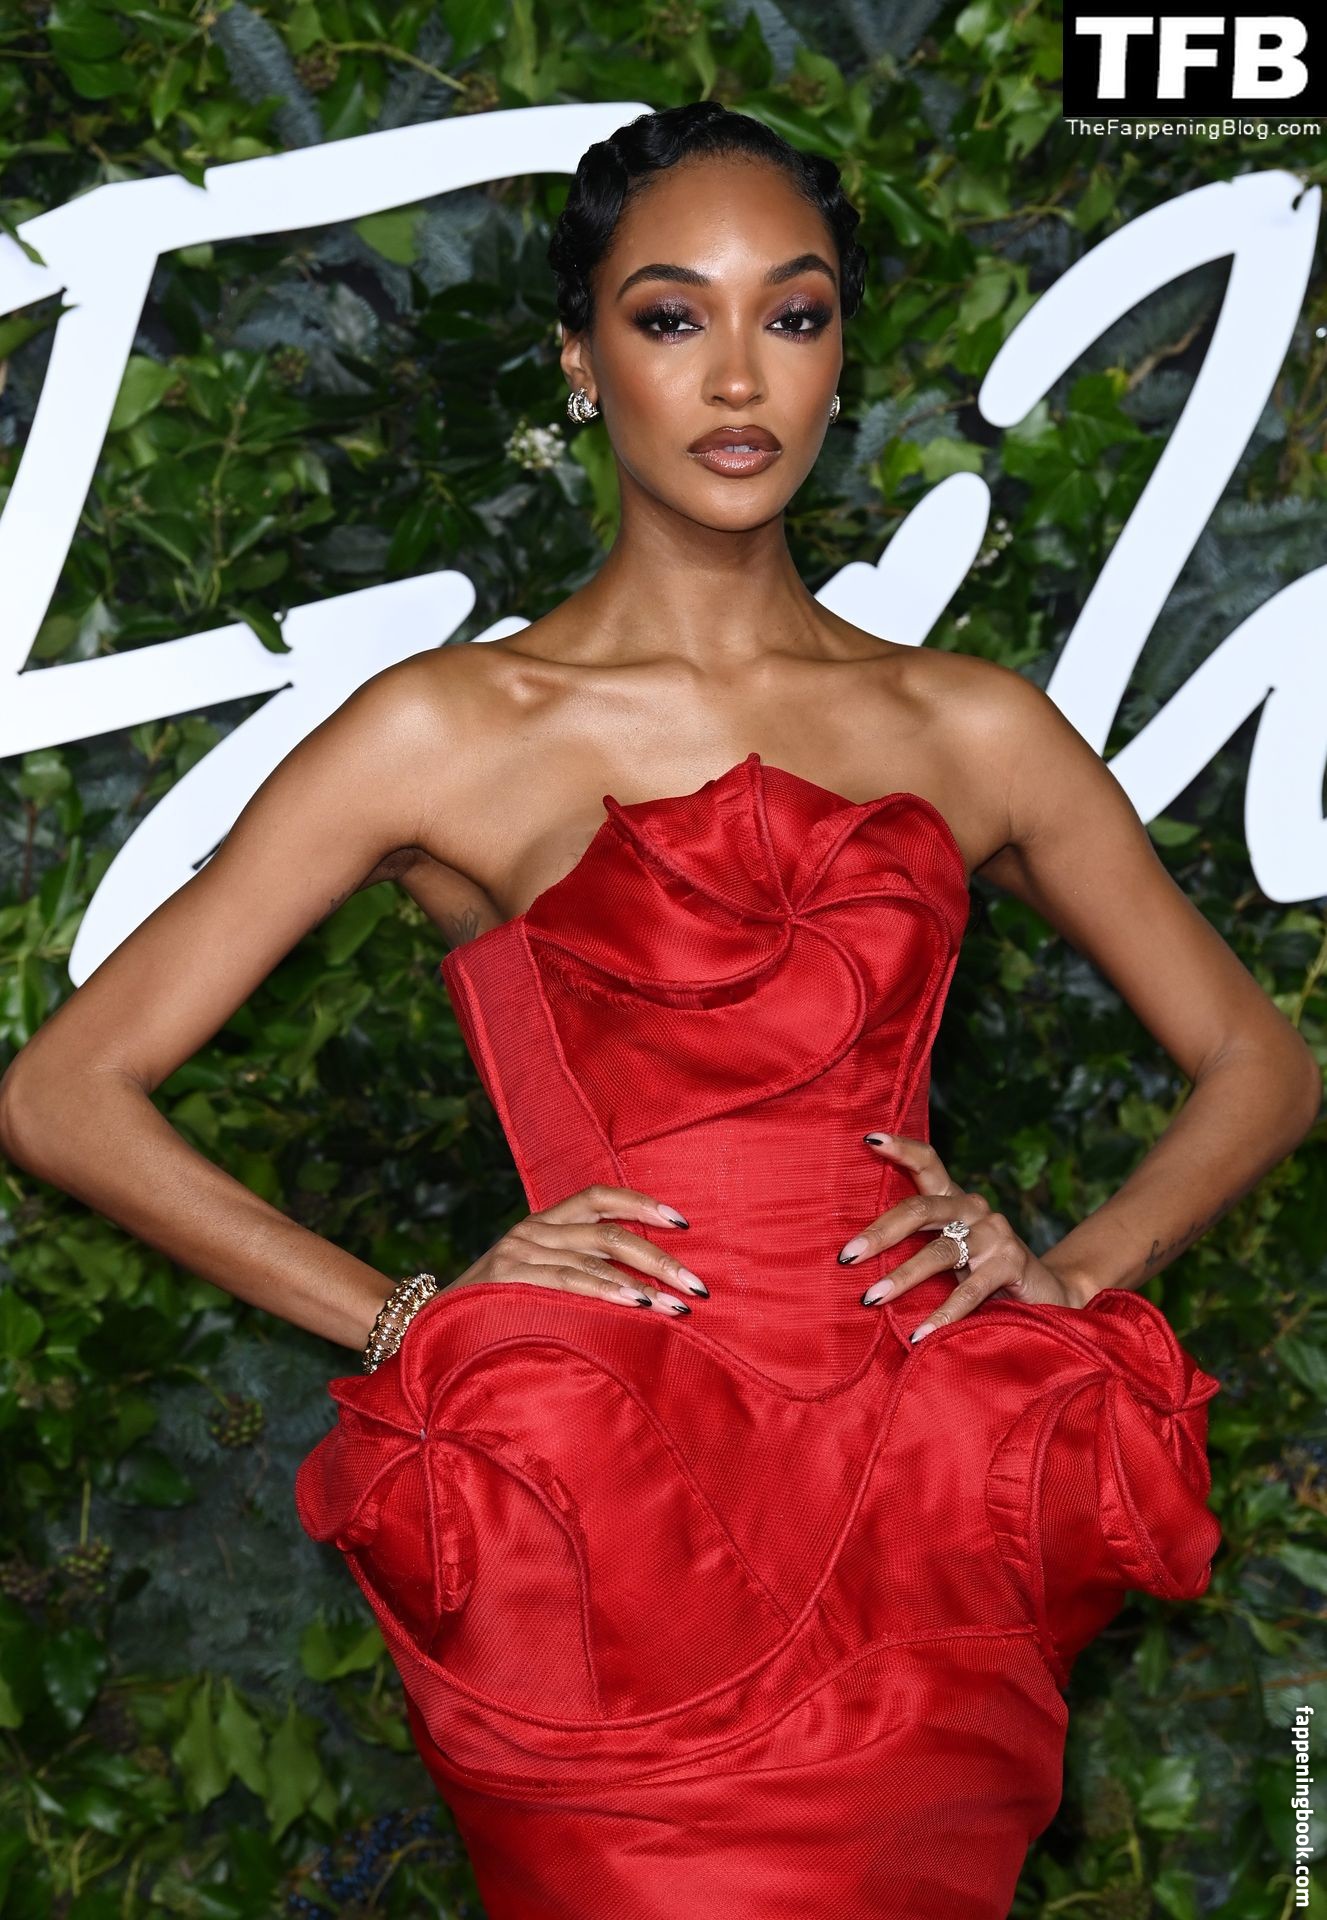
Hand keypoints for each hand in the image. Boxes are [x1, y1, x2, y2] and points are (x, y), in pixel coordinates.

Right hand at [443, 1184, 706, 1316]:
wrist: (423, 1332)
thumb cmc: (492, 1312)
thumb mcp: (534, 1281)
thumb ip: (577, 1272)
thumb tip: (647, 1288)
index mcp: (542, 1224)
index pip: (599, 1197)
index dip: (641, 1204)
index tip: (682, 1223)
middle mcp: (532, 1231)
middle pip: (609, 1230)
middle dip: (660, 1258)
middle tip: (697, 1287)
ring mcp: (518, 1252)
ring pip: (595, 1255)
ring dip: (644, 1282)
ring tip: (676, 1305)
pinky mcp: (508, 1277)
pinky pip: (569, 1280)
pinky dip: (607, 1291)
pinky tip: (637, 1305)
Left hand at [841, 1132, 1090, 1340]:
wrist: (1048, 1295)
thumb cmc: (980, 1274)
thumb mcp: (947, 1253)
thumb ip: (915, 1245)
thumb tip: (853, 1257)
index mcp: (954, 1200)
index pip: (928, 1162)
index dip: (900, 1148)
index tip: (870, 1138)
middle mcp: (973, 1208)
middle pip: (920, 1210)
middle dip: (880, 1233)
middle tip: (847, 1255)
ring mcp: (995, 1233)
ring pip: (940, 1252)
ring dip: (902, 1277)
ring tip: (871, 1298)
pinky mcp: (1012, 1263)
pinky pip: (969, 1291)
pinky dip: (942, 1315)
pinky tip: (920, 1335)